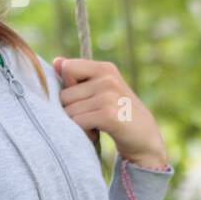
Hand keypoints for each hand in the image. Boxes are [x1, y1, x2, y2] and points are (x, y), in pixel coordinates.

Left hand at [51, 56, 168, 167]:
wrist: (145, 138)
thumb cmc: (118, 112)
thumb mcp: (101, 89)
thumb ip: (78, 75)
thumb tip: (55, 61)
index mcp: (105, 68)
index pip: (67, 68)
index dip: (68, 86)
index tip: (82, 97)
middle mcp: (108, 79)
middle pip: (64, 94)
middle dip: (71, 109)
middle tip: (90, 116)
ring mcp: (109, 96)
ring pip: (69, 110)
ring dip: (77, 123)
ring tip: (94, 125)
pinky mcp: (108, 115)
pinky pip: (77, 122)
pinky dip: (82, 132)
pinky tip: (95, 133)